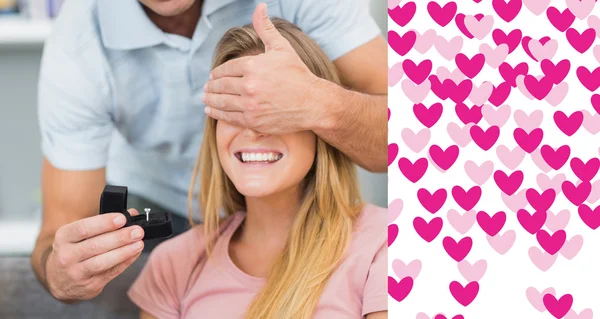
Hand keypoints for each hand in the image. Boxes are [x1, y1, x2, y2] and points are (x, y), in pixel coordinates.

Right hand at [44, 209, 144, 300]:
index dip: (104, 223)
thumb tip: (131, 214)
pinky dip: (125, 262)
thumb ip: (104, 224)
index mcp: (64, 237)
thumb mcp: (79, 234)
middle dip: (120, 237)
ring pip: (102, 262)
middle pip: (95, 245)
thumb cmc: (74, 250)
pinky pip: (110, 273)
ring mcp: (76, 273)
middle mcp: (66, 256)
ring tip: (139, 243)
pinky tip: (135, 254)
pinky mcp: (88, 286)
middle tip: (137, 231)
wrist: (58, 280)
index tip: (122, 218)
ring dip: (124, 252)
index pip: (83, 228)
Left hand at [203, 2, 324, 133]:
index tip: (213, 76)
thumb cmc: (298, 74)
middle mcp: (249, 86)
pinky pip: (229, 117)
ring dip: (210, 100)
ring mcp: (250, 105)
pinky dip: (217, 114)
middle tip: (207, 88)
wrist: (312, 103)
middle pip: (221, 86)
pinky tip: (211, 112)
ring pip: (222, 102)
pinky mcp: (253, 121)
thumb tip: (260, 7)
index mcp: (253, 66)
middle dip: (212, 87)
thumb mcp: (282, 47)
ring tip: (205, 99)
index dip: (217, 73)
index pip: (226, 69)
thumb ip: (265, 28)